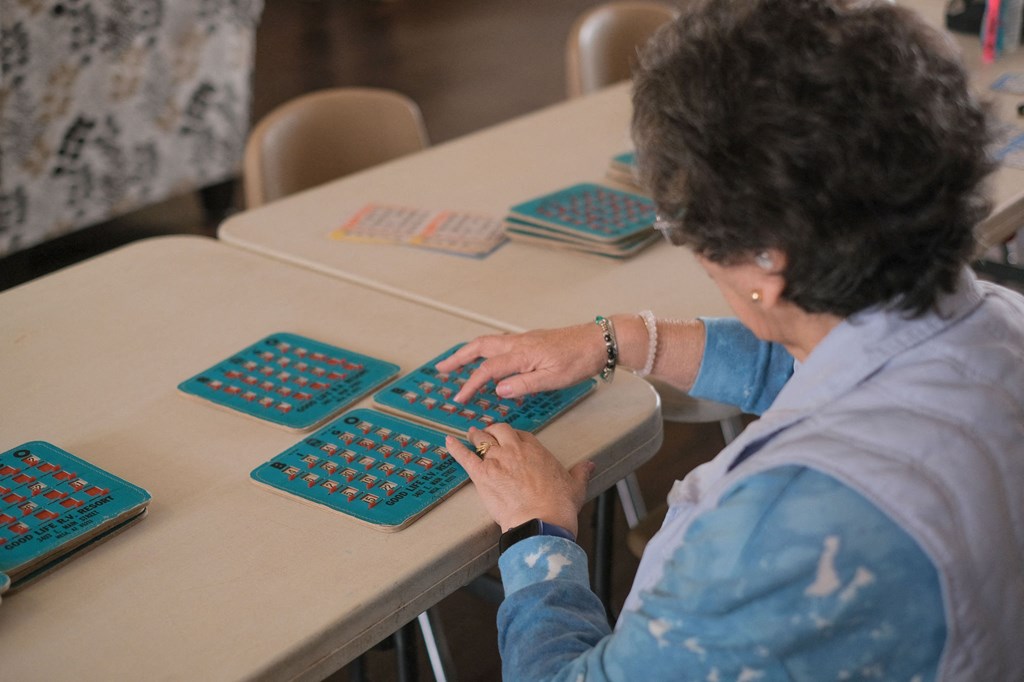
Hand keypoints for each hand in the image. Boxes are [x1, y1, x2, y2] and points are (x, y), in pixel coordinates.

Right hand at [435, 324, 605, 403]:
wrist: (599, 341)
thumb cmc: (580, 359)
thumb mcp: (553, 378)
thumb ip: (524, 384)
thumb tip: (498, 390)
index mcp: (522, 354)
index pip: (488, 370)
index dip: (470, 384)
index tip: (459, 398)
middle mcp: (519, 343)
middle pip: (479, 347)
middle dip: (458, 358)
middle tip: (441, 368)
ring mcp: (524, 339)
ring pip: (489, 343)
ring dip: (470, 352)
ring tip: (457, 362)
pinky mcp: (531, 340)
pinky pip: (502, 344)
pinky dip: (487, 351)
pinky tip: (490, 361)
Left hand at [446, 424, 593, 534]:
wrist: (541, 521)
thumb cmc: (559, 506)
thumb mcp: (576, 485)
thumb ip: (581, 472)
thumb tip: (589, 464)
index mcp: (536, 450)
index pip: (521, 435)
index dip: (515, 436)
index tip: (512, 439)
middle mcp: (515, 450)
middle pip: (500, 430)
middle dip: (493, 431)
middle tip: (489, 433)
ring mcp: (497, 460)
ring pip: (481, 440)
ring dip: (476, 436)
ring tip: (471, 434)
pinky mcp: (482, 475)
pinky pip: (465, 456)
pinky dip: (455, 448)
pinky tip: (448, 442)